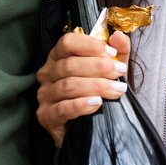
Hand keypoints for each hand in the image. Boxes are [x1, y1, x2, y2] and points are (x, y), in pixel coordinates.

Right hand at [37, 29, 131, 147]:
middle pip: (70, 64)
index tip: (112, 54)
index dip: (90, 46)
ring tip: (116, 90)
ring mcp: (44, 95)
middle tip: (120, 73)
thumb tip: (119, 37)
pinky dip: (81, 105)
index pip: (67, 42)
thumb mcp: (110, 71)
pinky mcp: (46, 116)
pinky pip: (62, 108)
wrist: (89, 127)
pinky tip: (97, 104)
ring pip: (68, 86)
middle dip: (99, 68)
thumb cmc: (97, 93)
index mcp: (58, 57)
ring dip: (96, 86)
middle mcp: (47, 73)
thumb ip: (118, 52)